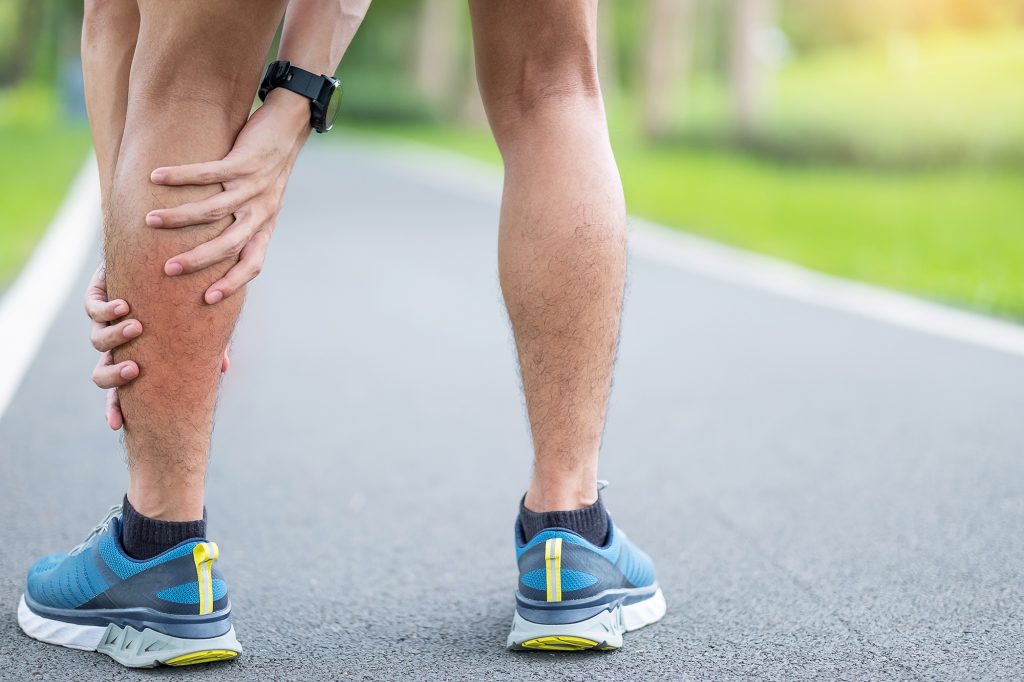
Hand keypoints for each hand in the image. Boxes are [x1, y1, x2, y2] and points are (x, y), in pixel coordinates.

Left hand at [85, 265, 228, 429]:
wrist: (163, 260)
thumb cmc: (186, 302)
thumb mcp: (200, 330)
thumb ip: (209, 348)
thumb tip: (223, 368)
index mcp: (135, 360)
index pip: (119, 393)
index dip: (115, 409)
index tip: (116, 426)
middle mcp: (116, 346)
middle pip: (101, 373)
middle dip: (114, 376)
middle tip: (134, 370)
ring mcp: (106, 322)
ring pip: (98, 340)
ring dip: (115, 338)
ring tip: (137, 327)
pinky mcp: (99, 295)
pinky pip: (95, 309)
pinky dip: (108, 310)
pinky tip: (125, 306)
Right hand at [144, 92, 310, 303]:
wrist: (289, 129)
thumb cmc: (268, 169)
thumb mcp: (262, 203)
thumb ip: (242, 225)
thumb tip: (208, 247)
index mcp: (265, 225)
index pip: (253, 263)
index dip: (233, 283)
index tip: (208, 299)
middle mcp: (261, 211)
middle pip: (229, 245)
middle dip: (198, 260)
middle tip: (168, 269)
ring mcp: (253, 187)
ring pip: (213, 210)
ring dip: (179, 218)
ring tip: (150, 221)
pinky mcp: (245, 162)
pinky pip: (208, 174)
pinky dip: (180, 177)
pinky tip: (155, 178)